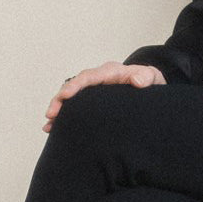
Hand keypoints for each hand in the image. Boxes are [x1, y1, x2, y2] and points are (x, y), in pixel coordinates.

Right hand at [43, 62, 164, 130]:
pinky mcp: (92, 102)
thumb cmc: (151, 82)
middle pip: (75, 86)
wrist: (152, 88)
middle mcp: (99, 80)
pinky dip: (63, 117)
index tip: (65, 95)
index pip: (89, 76)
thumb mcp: (153, 77)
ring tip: (49, 125)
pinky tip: (51, 129)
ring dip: (59, 109)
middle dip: (61, 98)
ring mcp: (94, 91)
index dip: (75, 85)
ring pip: (72, 97)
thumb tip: (138, 81)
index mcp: (111, 73)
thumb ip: (147, 76)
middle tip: (51, 114)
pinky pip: (75, 107)